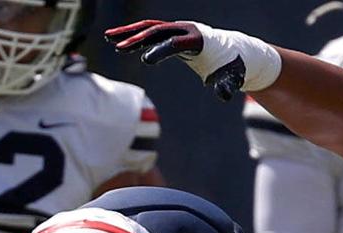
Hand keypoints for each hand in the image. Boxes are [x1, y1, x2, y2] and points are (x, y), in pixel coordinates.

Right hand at [106, 19, 280, 100]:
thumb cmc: (231, 66)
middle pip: (158, 31)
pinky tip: (116, 41)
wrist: (233, 52)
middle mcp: (186, 30)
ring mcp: (177, 30)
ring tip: (109, 39)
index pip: (176, 43)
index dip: (161, 51)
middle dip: (138, 39)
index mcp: (199, 40)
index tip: (145, 60)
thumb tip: (223, 96)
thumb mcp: (232, 77)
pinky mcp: (171, 34)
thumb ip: (227, 85)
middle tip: (119, 48)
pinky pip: (149, 32)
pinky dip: (133, 35)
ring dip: (129, 33)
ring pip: (149, 28)